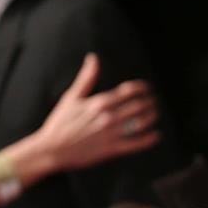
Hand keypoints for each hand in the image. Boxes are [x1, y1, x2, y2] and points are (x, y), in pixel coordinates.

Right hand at [26, 54, 160, 179]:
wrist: (51, 149)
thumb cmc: (60, 122)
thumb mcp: (71, 97)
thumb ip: (86, 77)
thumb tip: (93, 57)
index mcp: (100, 102)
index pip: (130, 90)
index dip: (143, 88)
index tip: (148, 89)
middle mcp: (108, 116)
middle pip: (139, 105)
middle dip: (151, 101)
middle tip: (154, 101)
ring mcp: (111, 133)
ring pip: (141, 122)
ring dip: (152, 116)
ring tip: (155, 114)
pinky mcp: (111, 149)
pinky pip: (136, 143)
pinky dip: (149, 139)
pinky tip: (157, 135)